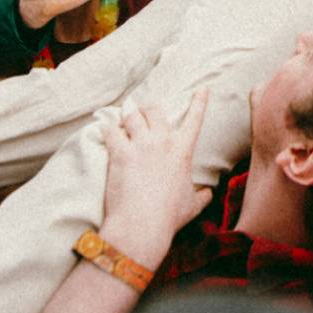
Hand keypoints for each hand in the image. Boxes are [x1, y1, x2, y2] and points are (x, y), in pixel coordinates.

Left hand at [97, 91, 212, 264]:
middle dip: (148, 108)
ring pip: (131, 115)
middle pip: (154, 110)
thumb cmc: (168, 216)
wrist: (142, 224)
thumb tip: (208, 194)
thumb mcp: (193, 206)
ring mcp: (140, 145)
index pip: (194, 120)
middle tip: (144, 111)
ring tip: (123, 114)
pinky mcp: (119, 152)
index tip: (202, 88)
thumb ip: (202, 196)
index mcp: (182, 151)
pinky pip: (110, 130)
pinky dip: (107, 128)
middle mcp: (162, 142)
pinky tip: (104, 127)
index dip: (200, 102)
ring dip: (127, 113)